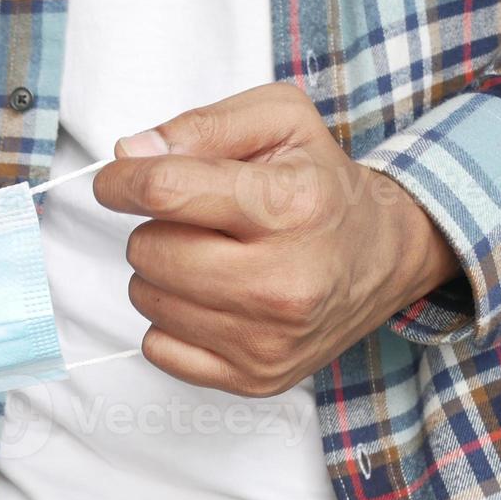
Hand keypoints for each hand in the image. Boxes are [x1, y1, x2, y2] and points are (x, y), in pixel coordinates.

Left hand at [92, 82, 459, 397]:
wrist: (386, 257)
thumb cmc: (324, 187)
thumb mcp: (281, 121)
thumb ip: (202, 126)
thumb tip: (130, 155)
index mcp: (290, 206)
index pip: (166, 191)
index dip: (122, 181)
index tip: (114, 180)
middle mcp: (283, 282)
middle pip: (148, 251)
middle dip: (157, 229)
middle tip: (196, 224)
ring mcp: (268, 339)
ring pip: (147, 299)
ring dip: (163, 274)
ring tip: (211, 258)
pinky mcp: (253, 377)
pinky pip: (157, 348)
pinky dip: (170, 321)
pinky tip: (211, 300)